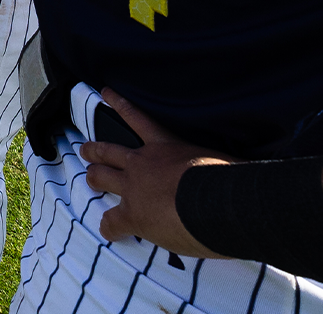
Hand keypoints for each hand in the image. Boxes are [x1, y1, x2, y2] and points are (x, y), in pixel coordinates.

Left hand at [82, 88, 234, 256]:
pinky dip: (109, 227)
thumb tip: (236, 171)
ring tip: (90, 178)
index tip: (105, 92)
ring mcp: (133, 188)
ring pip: (101, 176)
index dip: (120, 104)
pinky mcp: (133, 215)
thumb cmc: (229, 178)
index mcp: (166, 145)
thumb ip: (215, 163)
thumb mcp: (222, 160)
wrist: (218, 201)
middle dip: (95, 150)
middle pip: (108, 150)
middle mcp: (143, 163)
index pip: (138, 118)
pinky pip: (111, 221)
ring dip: (94, 178)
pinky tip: (108, 230)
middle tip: (86, 149)